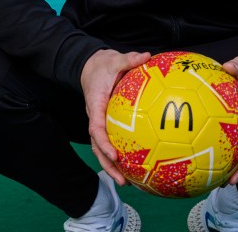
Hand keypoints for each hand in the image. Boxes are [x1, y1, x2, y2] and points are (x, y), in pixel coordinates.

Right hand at [81, 48, 151, 184]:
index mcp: (95, 105)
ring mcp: (100, 122)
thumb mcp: (114, 59)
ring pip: (102, 149)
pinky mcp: (107, 123)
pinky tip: (137, 165)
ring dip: (113, 166)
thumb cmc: (102, 65)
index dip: (104, 143)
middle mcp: (95, 118)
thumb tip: (146, 55)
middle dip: (108, 165)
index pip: (96, 128)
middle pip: (97, 148)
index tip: (115, 154)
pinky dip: (121, 155)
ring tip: (129, 182)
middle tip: (123, 181)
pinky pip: (112, 141)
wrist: (90, 65)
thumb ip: (129, 59)